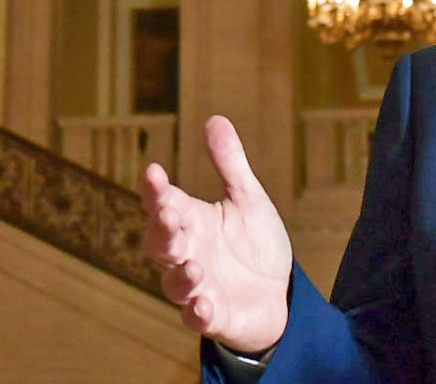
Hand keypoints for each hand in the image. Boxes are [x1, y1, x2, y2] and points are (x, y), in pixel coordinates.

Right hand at [142, 114, 292, 354]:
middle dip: (162, 230)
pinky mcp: (213, 316)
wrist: (281, 296)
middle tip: (170, 216)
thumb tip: (215, 118)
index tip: (154, 172)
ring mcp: (197, 287)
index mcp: (192, 221)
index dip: (155, 189)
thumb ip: (230, 165)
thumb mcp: (248, 200)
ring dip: (180, 275)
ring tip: (195, 266)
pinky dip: (197, 312)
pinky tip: (205, 304)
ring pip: (173, 283)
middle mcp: (187, 253)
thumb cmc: (256, 246)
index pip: (163, 202)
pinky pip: (196, 318)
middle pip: (160, 242)